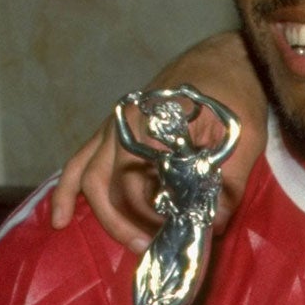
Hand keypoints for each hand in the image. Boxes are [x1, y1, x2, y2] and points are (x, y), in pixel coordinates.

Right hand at [49, 32, 269, 251]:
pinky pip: (81, 160)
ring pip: (87, 176)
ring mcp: (114, 125)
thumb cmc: (236, 93)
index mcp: (151, 125)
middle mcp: (123, 125)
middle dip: (124, 222)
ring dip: (100, 213)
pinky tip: (59, 219)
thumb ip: (230, 181)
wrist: (228, 57)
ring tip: (130, 244)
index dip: (152, 215)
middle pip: (105, 185)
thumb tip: (213, 225)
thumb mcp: (244, 138)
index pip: (135, 184)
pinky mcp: (114, 128)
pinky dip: (67, 190)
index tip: (180, 230)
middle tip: (152, 246)